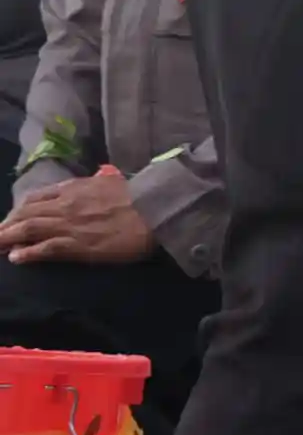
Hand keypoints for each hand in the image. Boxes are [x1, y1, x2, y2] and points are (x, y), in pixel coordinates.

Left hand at [0, 169, 151, 265]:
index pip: (36, 197)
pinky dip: (27, 252)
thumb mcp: (113, 181)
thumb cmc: (138, 196)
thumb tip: (100, 176)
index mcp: (74, 187)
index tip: (11, 219)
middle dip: (6, 226)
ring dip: (7, 238)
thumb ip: (100, 181)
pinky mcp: (76, 244)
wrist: (155, 209)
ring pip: (28, 229)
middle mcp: (65, 204)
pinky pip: (45, 248)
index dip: (19, 210)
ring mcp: (69, 224)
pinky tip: (15, 258)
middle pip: (25, 213)